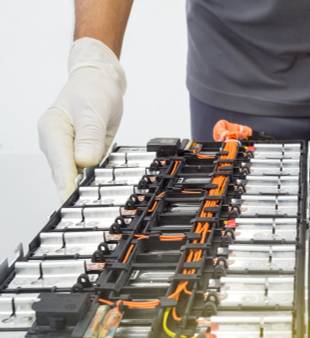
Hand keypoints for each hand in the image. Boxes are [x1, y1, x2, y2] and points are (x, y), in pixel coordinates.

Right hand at [38, 38, 125, 200]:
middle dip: (79, 193)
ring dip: (88, 188)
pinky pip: (86, 171)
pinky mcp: (80, 154)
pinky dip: (95, 179)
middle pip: (66, 176)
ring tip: (102, 203)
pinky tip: (105, 188)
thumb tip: (84, 162)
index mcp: (52, 131)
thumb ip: (90, 137)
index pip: (61, 166)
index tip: (77, 203)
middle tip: (95, 211)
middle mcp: (55, 143)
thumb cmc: (93, 90)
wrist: (99, 80)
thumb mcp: (94, 110)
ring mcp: (67, 150)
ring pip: (76, 176)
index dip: (69, 187)